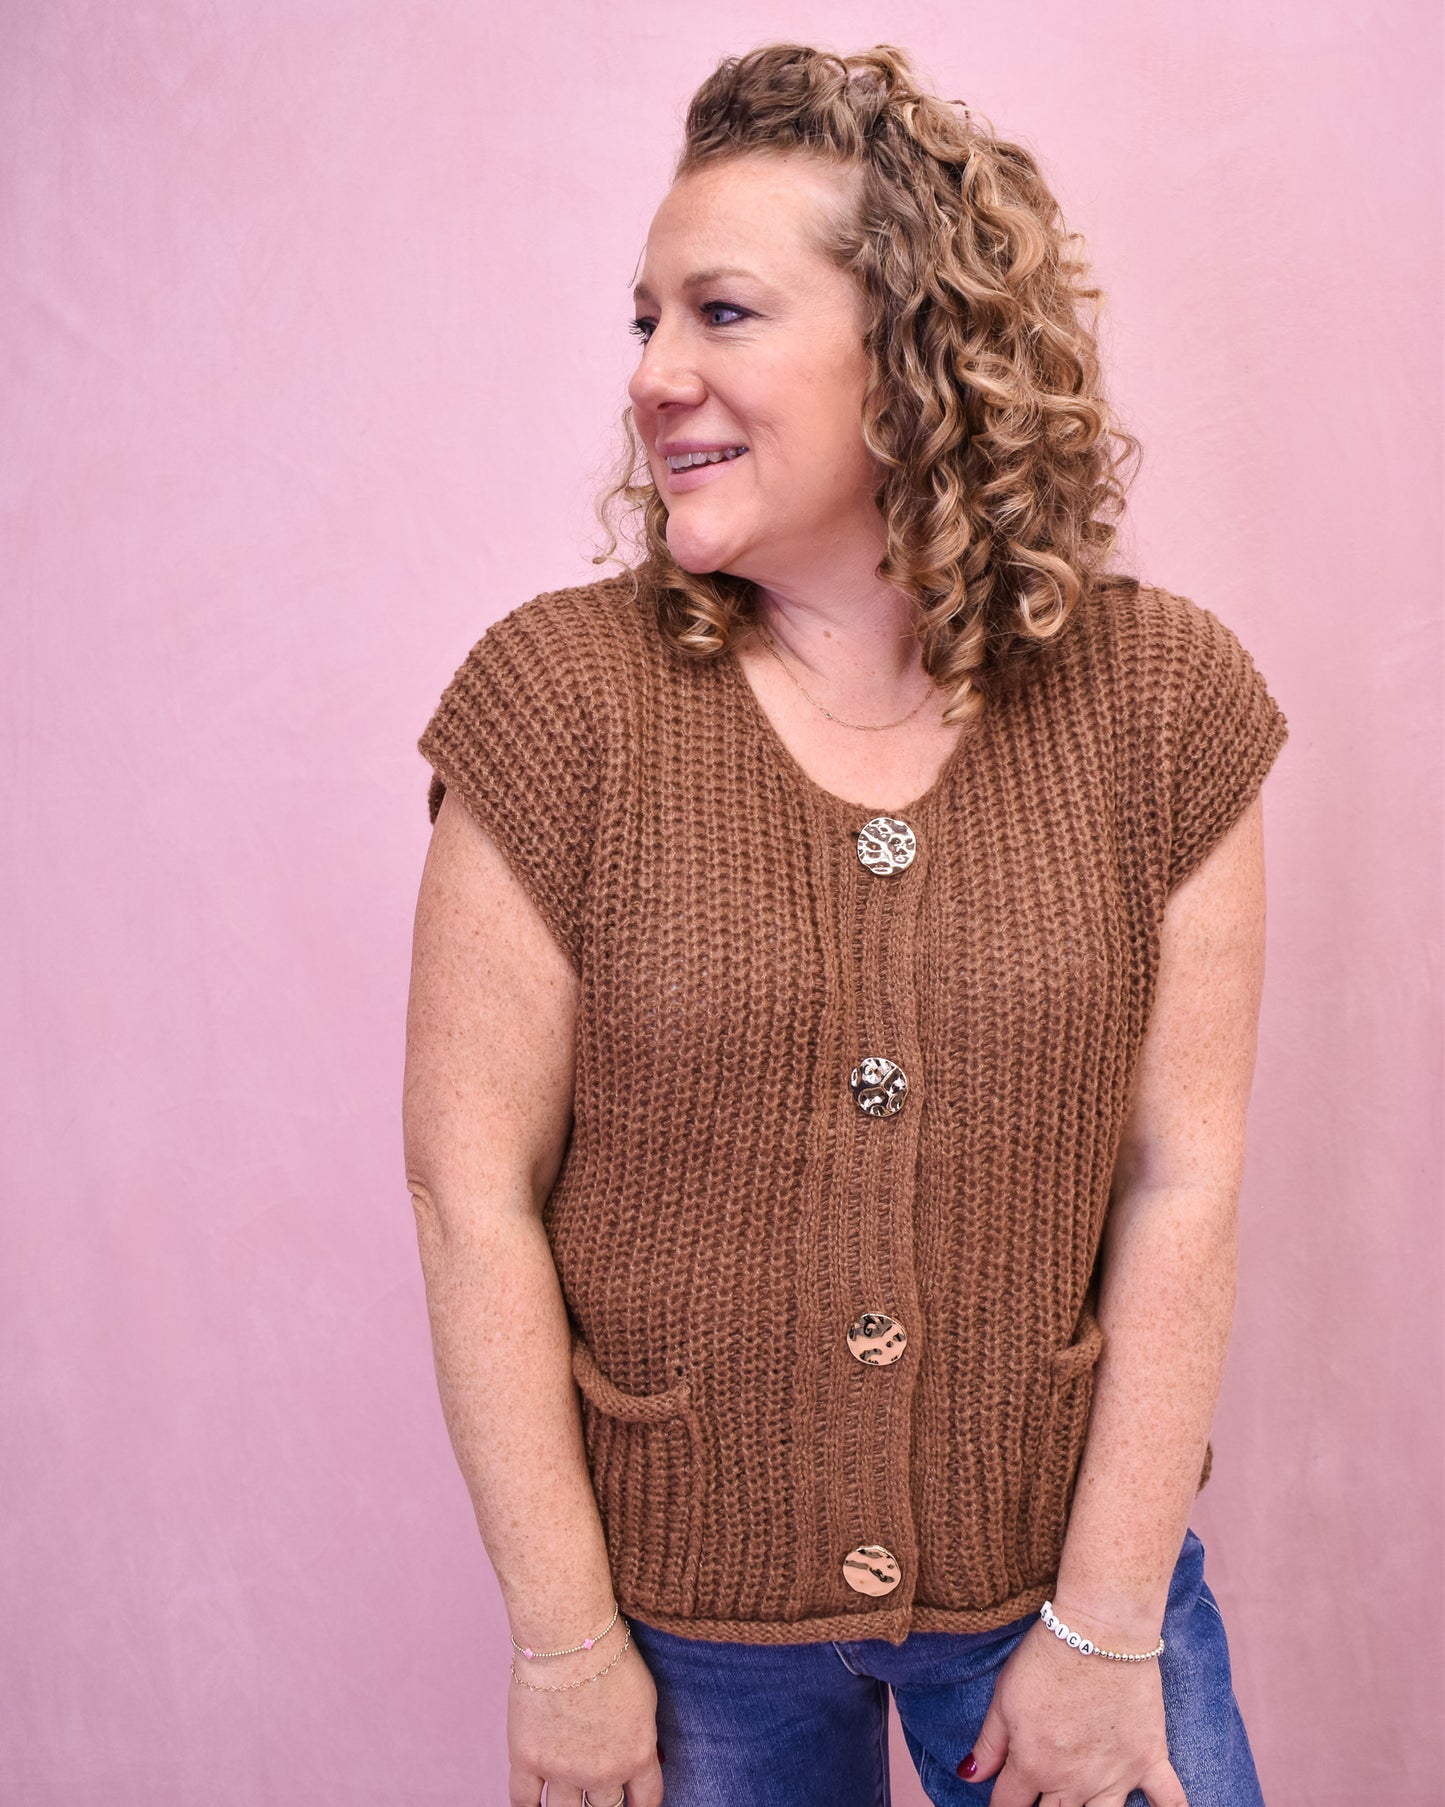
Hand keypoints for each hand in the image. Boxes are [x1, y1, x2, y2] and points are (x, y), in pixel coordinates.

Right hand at [507, 1623, 664, 1806]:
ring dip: (570, 1805)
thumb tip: (636, 1753)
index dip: (641, 1804)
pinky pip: (524, 1802)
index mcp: (637, 1757)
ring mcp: (563, 1771)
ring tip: (568, 1793)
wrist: (569, 1638)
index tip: (634, 1802)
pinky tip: (534, 1804)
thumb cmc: (610, 1655)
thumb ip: (641, 1736)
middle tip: (596, 1781)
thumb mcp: (646, 1698)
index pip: (646, 1800)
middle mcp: (602, 1774)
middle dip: (604, 1798)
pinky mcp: (528, 1761)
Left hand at [963, 1619, 1186, 1806]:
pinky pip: (1169, 1802)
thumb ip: (988, 1743)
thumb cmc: (1045, 1657)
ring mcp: (1115, 1775)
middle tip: (1042, 1799)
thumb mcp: (1004, 1697)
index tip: (1004, 1800)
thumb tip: (968, 1777)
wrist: (1099, 1630)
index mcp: (1033, 1764)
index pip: (1008, 1806)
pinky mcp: (1149, 1760)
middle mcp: (1073, 1781)